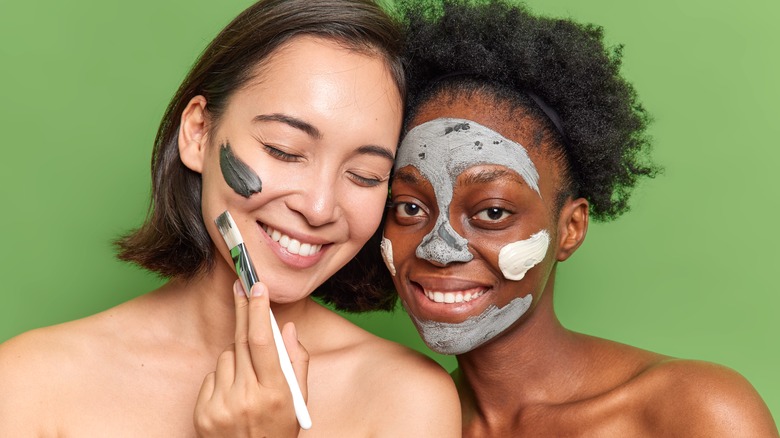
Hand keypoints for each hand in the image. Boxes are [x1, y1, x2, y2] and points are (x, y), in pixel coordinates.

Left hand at [194, 280, 308, 436]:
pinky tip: (233, 395)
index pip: (264, 342)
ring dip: (237, 357)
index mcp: (276, 392)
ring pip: (226, 357)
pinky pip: (212, 376)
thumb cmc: (279, 430)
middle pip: (242, 340)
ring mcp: (222, 406)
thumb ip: (298, 363)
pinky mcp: (203, 412)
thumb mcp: (299, 401)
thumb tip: (287, 329)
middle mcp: (247, 397)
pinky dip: (222, 378)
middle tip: (242, 284)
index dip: (259, 310)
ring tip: (248, 380)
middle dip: (244, 310)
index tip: (257, 286)